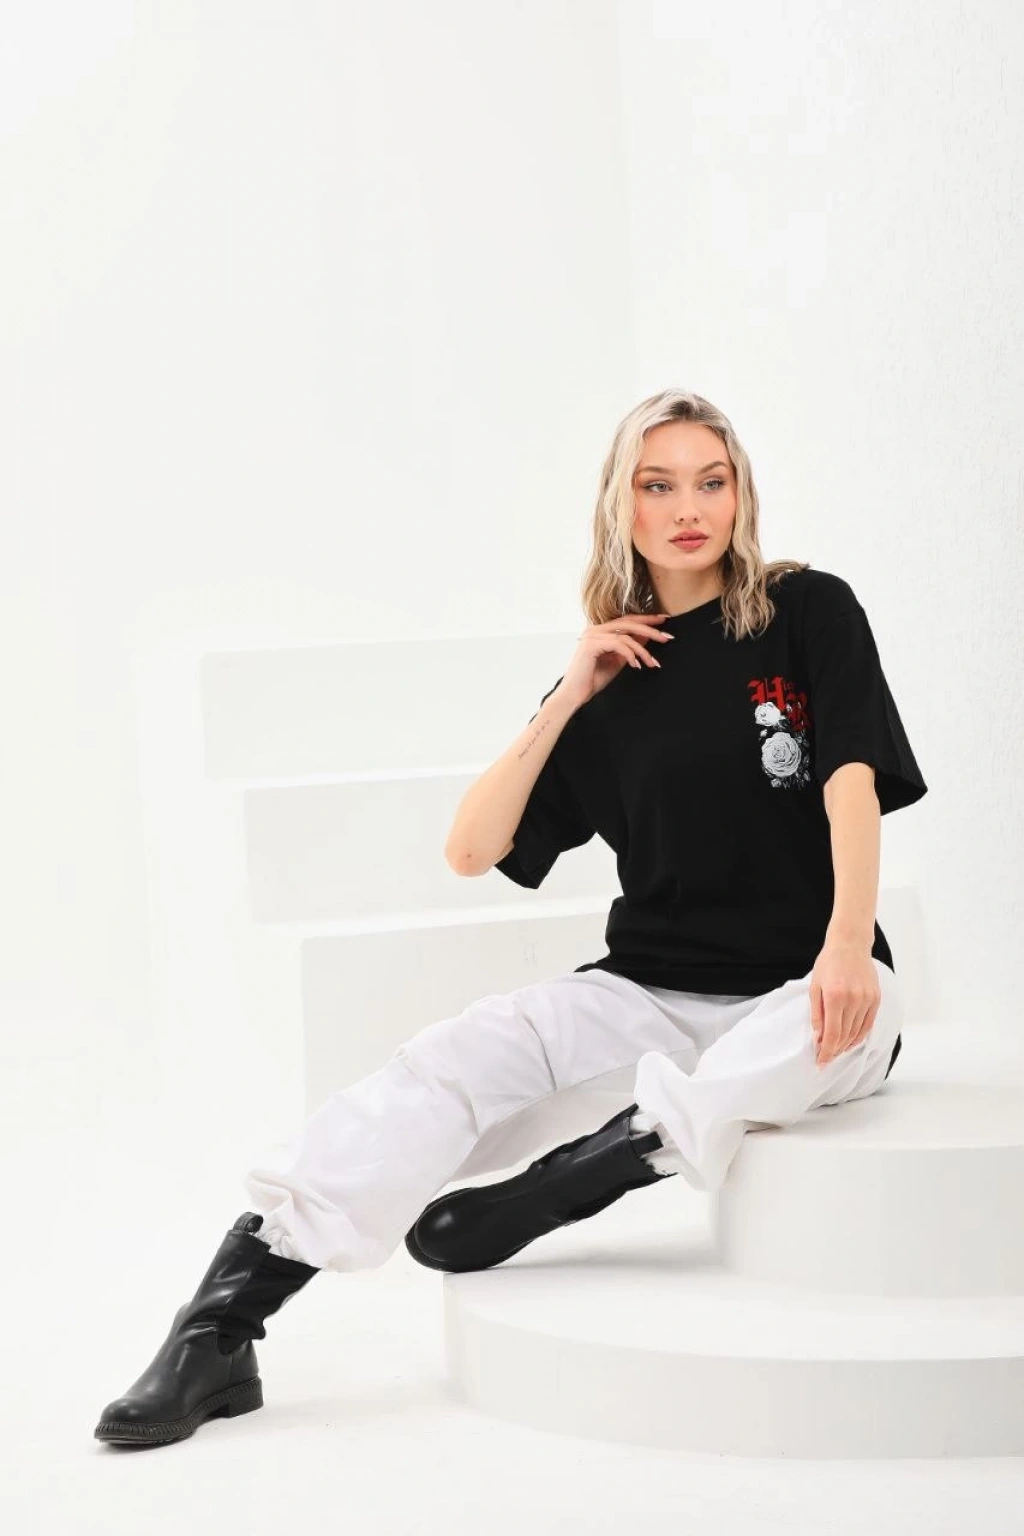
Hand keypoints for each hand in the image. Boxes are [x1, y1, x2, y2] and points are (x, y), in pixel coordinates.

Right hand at [559, 613, 675, 706]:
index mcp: (601, 631)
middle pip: (629, 623)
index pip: (627, 620)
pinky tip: (636, 666)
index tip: (664, 621)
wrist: (575, 694)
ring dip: (643, 650)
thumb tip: (648, 637)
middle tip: (667, 637)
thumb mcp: (618, 660)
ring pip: (626, 635)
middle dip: (650, 629)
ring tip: (652, 662)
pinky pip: (618, 644)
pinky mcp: (591, 644)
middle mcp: (595, 629)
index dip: (646, 619)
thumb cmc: (593, 679)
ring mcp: (592, 635)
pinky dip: (630, 655)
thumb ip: (630, 648)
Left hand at [809, 940, 880, 1066]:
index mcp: (835, 996)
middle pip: (845, 1036)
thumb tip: (818, 1037)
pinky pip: (868, 1024)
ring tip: (836, 1052)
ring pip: (857, 1032)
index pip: (832, 1034)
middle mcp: (853, 1000)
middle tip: (826, 1059)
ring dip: (846, 1045)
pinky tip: (851, 1042)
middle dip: (834, 1051)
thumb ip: (816, 1013)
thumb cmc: (828, 963)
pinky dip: (859, 1036)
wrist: (850, 944)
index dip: (826, 1051)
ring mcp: (867, 999)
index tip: (821, 1063)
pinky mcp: (876, 998)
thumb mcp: (814, 986)